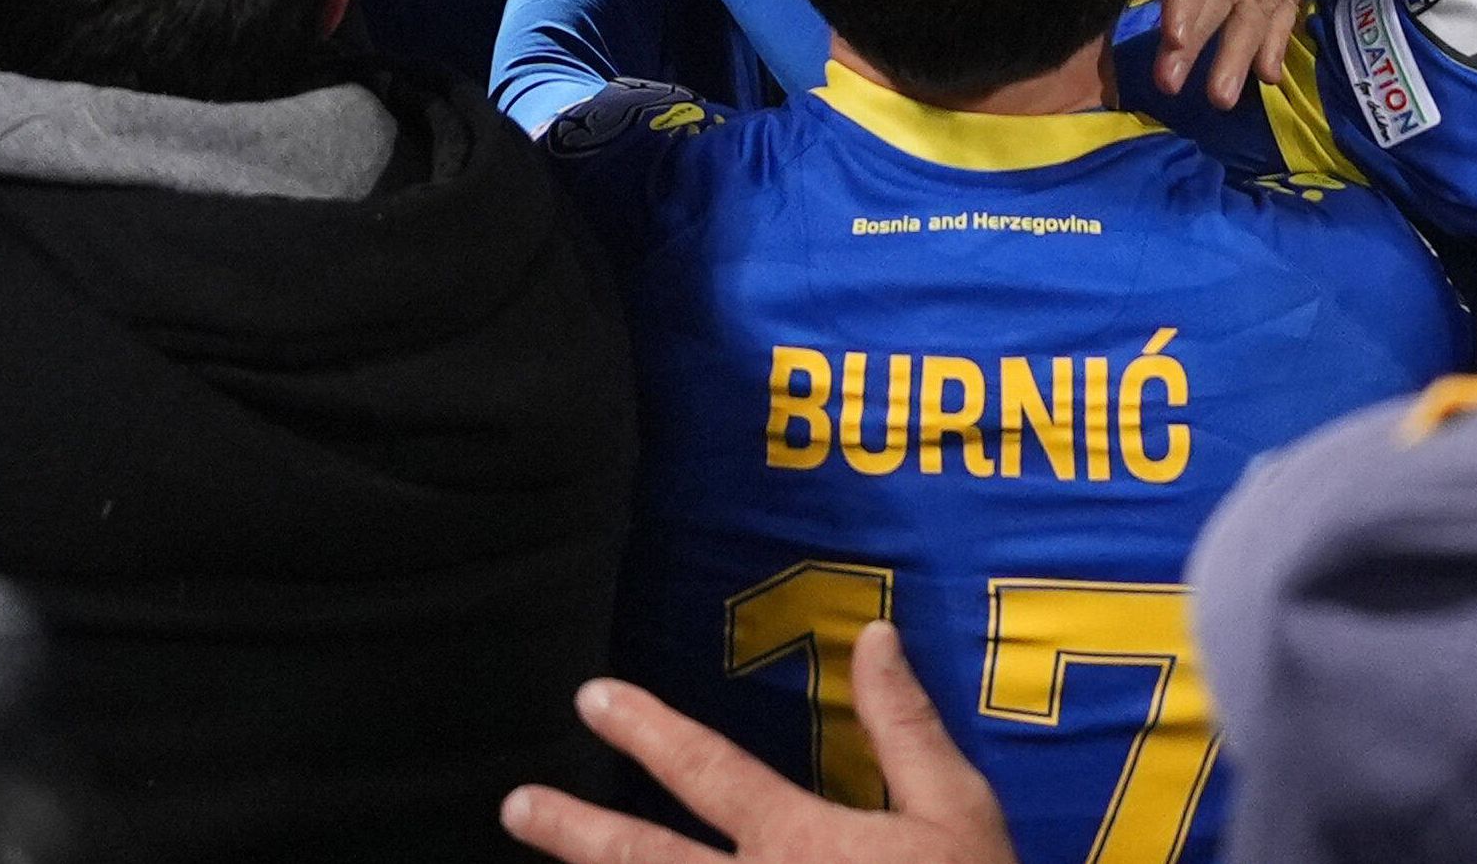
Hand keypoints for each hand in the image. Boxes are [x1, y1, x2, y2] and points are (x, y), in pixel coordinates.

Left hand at [502, 625, 1016, 863]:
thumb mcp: (958, 812)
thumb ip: (906, 727)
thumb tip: (876, 636)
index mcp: (801, 842)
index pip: (707, 771)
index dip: (645, 730)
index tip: (593, 699)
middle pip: (645, 861)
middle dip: (577, 831)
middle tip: (518, 806)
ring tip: (539, 853)